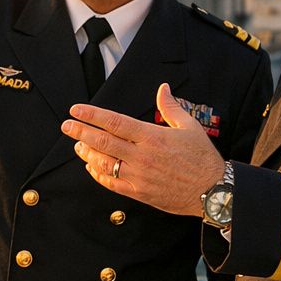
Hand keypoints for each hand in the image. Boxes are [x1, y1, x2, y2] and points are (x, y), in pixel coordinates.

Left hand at [62, 83, 224, 215]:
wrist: (213, 191)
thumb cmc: (202, 158)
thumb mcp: (190, 127)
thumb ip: (171, 107)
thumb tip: (163, 88)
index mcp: (152, 136)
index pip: (115, 122)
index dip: (92, 115)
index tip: (76, 110)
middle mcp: (142, 156)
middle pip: (103, 142)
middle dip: (81, 132)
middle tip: (66, 126)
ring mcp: (139, 176)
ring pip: (104, 163)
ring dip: (87, 153)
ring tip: (78, 144)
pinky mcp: (140, 193)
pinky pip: (112, 183)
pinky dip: (98, 174)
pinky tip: (91, 167)